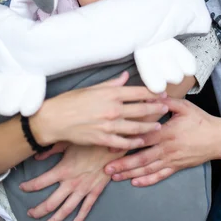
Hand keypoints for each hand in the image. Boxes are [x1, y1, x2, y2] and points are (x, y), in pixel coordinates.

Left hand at [20, 144, 124, 220]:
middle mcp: (71, 183)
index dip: (29, 186)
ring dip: (54, 220)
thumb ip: (52, 150)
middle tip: (30, 214)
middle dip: (38, 210)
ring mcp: (83, 189)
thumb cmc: (91, 141)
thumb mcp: (69, 141)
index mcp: (63, 170)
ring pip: (66, 210)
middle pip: (50, 203)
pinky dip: (80, 218)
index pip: (40, 182)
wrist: (113, 145)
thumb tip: (37, 155)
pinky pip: (86, 208)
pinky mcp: (95, 191)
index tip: (22, 187)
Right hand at [30, 72, 168, 149]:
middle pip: (141, 109)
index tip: (161, 94)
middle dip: (155, 109)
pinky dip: (133, 142)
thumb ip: (112, 84)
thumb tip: (125, 77)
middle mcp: (113, 109)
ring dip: (149, 127)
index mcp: (111, 94)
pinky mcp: (102, 139)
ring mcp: (108, 126)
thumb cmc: (71, 101)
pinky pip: (123, 142)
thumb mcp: (92, 88)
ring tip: (158, 126)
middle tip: (165, 109)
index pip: (138, 93)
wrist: (54, 119)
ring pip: (135, 127)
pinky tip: (141, 141)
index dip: (153, 94)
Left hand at [104, 97, 220, 185]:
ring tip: (115, 177)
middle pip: (141, 157)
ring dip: (131, 174)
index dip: (127, 142)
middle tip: (107, 168)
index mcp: (167, 132)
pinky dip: (147, 181)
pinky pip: (160, 175)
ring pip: (148, 169)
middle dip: (123, 164)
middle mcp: (167, 148)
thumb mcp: (184, 106)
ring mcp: (172, 159)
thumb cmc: (201, 121)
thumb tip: (149, 96)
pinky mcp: (177, 166)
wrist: (218, 139)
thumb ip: (165, 102)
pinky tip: (136, 183)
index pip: (143, 138)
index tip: (111, 145)